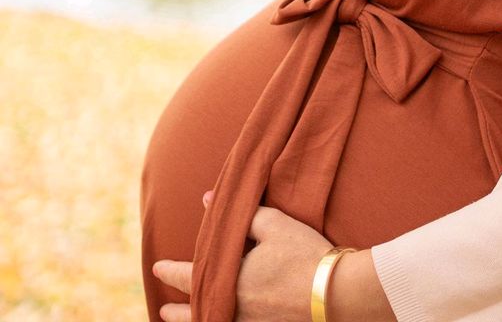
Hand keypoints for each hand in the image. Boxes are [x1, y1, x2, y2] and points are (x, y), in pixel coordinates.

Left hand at [153, 191, 333, 321]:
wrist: (336, 292)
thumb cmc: (304, 253)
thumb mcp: (275, 225)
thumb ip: (242, 214)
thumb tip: (207, 200)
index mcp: (231, 281)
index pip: (190, 276)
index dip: (171, 272)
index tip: (156, 267)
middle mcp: (235, 309)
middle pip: (197, 312)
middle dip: (179, 312)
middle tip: (163, 310)